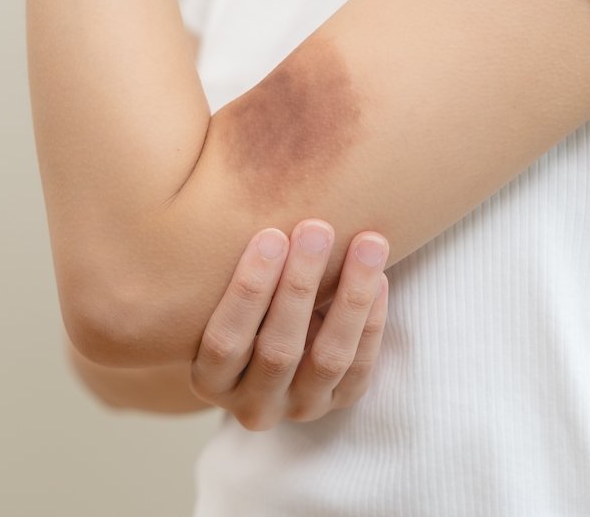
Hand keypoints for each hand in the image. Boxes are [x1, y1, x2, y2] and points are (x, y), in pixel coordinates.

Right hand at [189, 219, 390, 430]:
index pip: (225, 342)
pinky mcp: (339, 402)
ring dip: (351, 296)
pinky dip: (372, 320)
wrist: (275, 344)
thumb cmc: (245, 299)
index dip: (247, 291)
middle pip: (278, 350)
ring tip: (368, 242)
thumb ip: (231, 262)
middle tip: (316, 228)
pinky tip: (380, 277)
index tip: (269, 235)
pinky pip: (362, 366)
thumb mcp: (221, 293)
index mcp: (209, 380)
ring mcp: (299, 408)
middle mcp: (252, 404)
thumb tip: (243, 181)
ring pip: (329, 358)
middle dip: (300, 285)